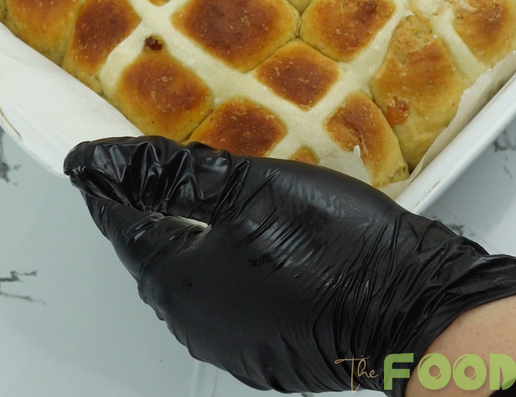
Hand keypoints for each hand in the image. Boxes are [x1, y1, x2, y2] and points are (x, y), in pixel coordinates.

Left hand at [65, 135, 515, 394]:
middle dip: (150, 213)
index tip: (94, 163)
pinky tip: (250, 241)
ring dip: (192, 241)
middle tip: (148, 172)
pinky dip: (226, 269)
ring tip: (202, 200)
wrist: (422, 307)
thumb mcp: (248, 187)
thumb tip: (103, 161)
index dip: (110, 188)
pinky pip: (228, 302)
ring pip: (191, 281)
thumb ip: (170, 174)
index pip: (121, 225)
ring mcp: (234, 345)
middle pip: (154, 255)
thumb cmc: (341, 247)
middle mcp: (195, 322)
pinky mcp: (270, 354)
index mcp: (177, 281)